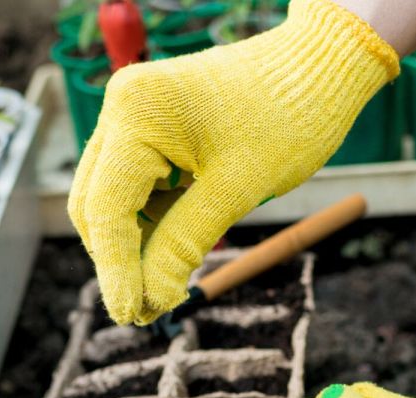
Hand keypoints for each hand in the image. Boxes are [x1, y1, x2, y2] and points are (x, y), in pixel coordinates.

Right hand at [68, 0, 398, 324]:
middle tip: (150, 311)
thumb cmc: (289, 116)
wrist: (321, 63)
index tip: (130, 317)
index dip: (115, 270)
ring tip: (166, 286)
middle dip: (119, 259)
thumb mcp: (236, 189)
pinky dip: (149, 219)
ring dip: (134, 243)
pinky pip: (132, 183)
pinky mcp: (148, 122)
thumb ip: (181, 245)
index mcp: (137, 114)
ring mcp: (132, 113)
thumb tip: (149, 303)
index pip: (106, 209)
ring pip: (110, 197)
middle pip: (95, 205)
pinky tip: (174, 247)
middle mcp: (122, 107)